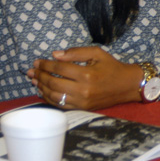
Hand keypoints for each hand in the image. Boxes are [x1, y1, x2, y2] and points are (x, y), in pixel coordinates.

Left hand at [27, 46, 142, 110]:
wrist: (127, 85)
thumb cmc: (111, 66)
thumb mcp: (97, 53)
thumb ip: (76, 52)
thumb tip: (55, 55)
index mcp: (87, 74)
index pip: (60, 68)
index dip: (45, 64)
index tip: (37, 61)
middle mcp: (83, 90)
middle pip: (54, 83)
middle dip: (40, 76)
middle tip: (32, 71)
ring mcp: (82, 101)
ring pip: (54, 96)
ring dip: (42, 88)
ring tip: (35, 80)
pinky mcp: (82, 108)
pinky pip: (60, 105)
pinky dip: (49, 98)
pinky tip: (43, 91)